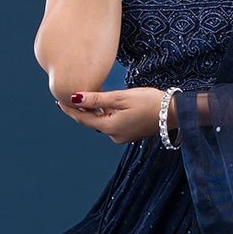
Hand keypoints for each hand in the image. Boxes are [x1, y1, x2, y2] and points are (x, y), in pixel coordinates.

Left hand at [56, 87, 171, 145]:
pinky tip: (104, 104)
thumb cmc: (149, 102)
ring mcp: (123, 136)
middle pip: (91, 122)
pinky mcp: (130, 133)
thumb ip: (96, 99)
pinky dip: (105, 114)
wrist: (174, 113)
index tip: (58, 101)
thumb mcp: (120, 97)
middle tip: (67, 98)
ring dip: (94, 111)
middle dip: (80, 110)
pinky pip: (112, 123)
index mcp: (109, 128)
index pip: (83, 119)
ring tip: (84, 98)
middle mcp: (114, 135)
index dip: (70, 109)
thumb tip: (75, 98)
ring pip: (102, 122)